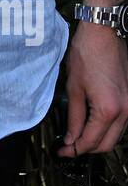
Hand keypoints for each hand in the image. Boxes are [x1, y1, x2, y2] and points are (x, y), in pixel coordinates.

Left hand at [59, 20, 127, 155]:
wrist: (103, 34)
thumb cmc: (87, 55)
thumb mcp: (74, 88)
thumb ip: (74, 117)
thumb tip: (71, 138)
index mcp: (108, 110)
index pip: (90, 141)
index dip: (74, 150)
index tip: (62, 151)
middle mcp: (125, 111)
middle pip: (106, 144)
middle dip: (86, 149)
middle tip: (68, 147)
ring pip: (116, 136)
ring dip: (97, 140)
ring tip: (78, 137)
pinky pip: (121, 124)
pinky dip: (107, 129)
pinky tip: (92, 125)